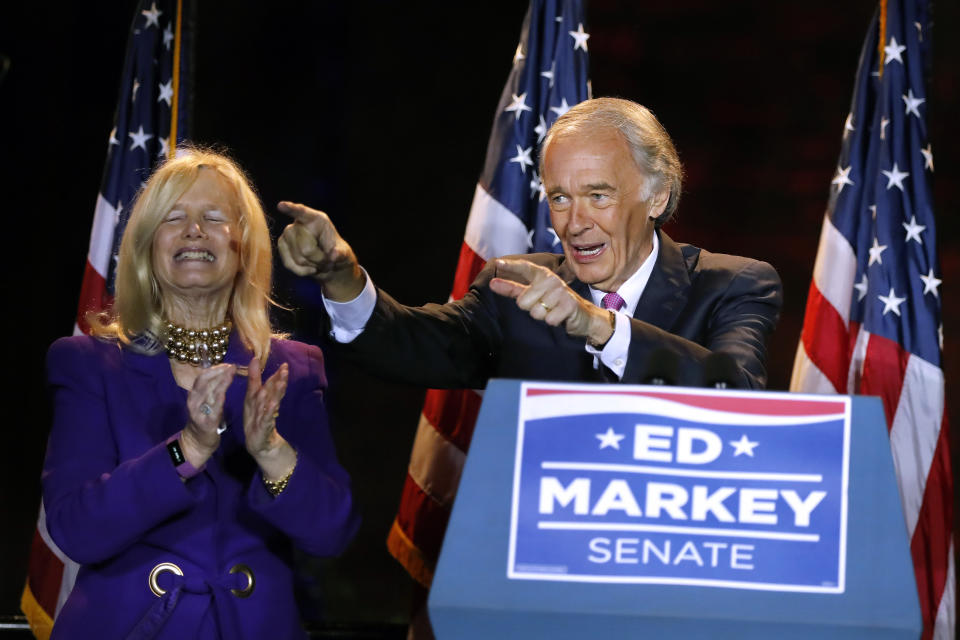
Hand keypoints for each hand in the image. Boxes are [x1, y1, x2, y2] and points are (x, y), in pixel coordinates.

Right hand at [181, 364, 236, 467]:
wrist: (197, 442)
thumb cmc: (204, 419)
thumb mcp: (204, 402)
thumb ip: (210, 389)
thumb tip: (221, 373)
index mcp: (194, 395)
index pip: (202, 377)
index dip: (215, 369)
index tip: (227, 364)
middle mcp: (193, 401)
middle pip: (204, 381)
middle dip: (218, 372)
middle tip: (231, 366)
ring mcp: (198, 412)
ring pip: (208, 393)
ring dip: (220, 382)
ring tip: (231, 374)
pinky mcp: (205, 423)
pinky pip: (211, 409)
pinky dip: (217, 400)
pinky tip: (224, 393)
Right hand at [243, 356, 295, 481]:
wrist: (258, 443)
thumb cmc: (257, 418)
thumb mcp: (257, 400)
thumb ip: (257, 381)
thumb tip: (256, 362)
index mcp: (254, 398)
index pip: (262, 384)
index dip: (266, 373)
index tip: (269, 360)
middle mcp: (255, 406)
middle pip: (265, 392)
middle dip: (274, 380)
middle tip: (284, 369)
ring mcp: (259, 417)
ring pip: (266, 404)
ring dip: (273, 394)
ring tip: (280, 383)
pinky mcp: (262, 428)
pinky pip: (266, 419)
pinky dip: (269, 412)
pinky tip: (274, 404)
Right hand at [276, 201, 365, 300]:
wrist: (330, 265)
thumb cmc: (337, 254)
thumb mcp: (344, 254)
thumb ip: (341, 254)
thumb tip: (334, 255)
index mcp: (316, 219)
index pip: (303, 213)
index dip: (291, 209)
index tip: (281, 205)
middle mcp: (299, 224)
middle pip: (306, 249)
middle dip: (319, 260)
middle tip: (327, 260)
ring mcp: (288, 234)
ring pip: (298, 259)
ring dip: (312, 266)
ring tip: (319, 262)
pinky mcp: (282, 246)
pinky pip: (289, 264)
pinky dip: (302, 271)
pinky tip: (310, 268)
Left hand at [489, 258, 614, 346]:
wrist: (584, 316)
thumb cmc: (555, 304)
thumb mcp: (535, 295)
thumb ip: (513, 289)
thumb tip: (492, 283)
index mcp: (542, 275)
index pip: (525, 267)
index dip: (511, 266)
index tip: (497, 263)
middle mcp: (551, 280)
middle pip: (523, 301)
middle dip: (531, 309)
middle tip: (545, 307)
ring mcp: (561, 291)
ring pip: (535, 312)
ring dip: (543, 316)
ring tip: (553, 311)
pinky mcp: (569, 304)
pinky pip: (549, 320)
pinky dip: (553, 322)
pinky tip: (561, 317)